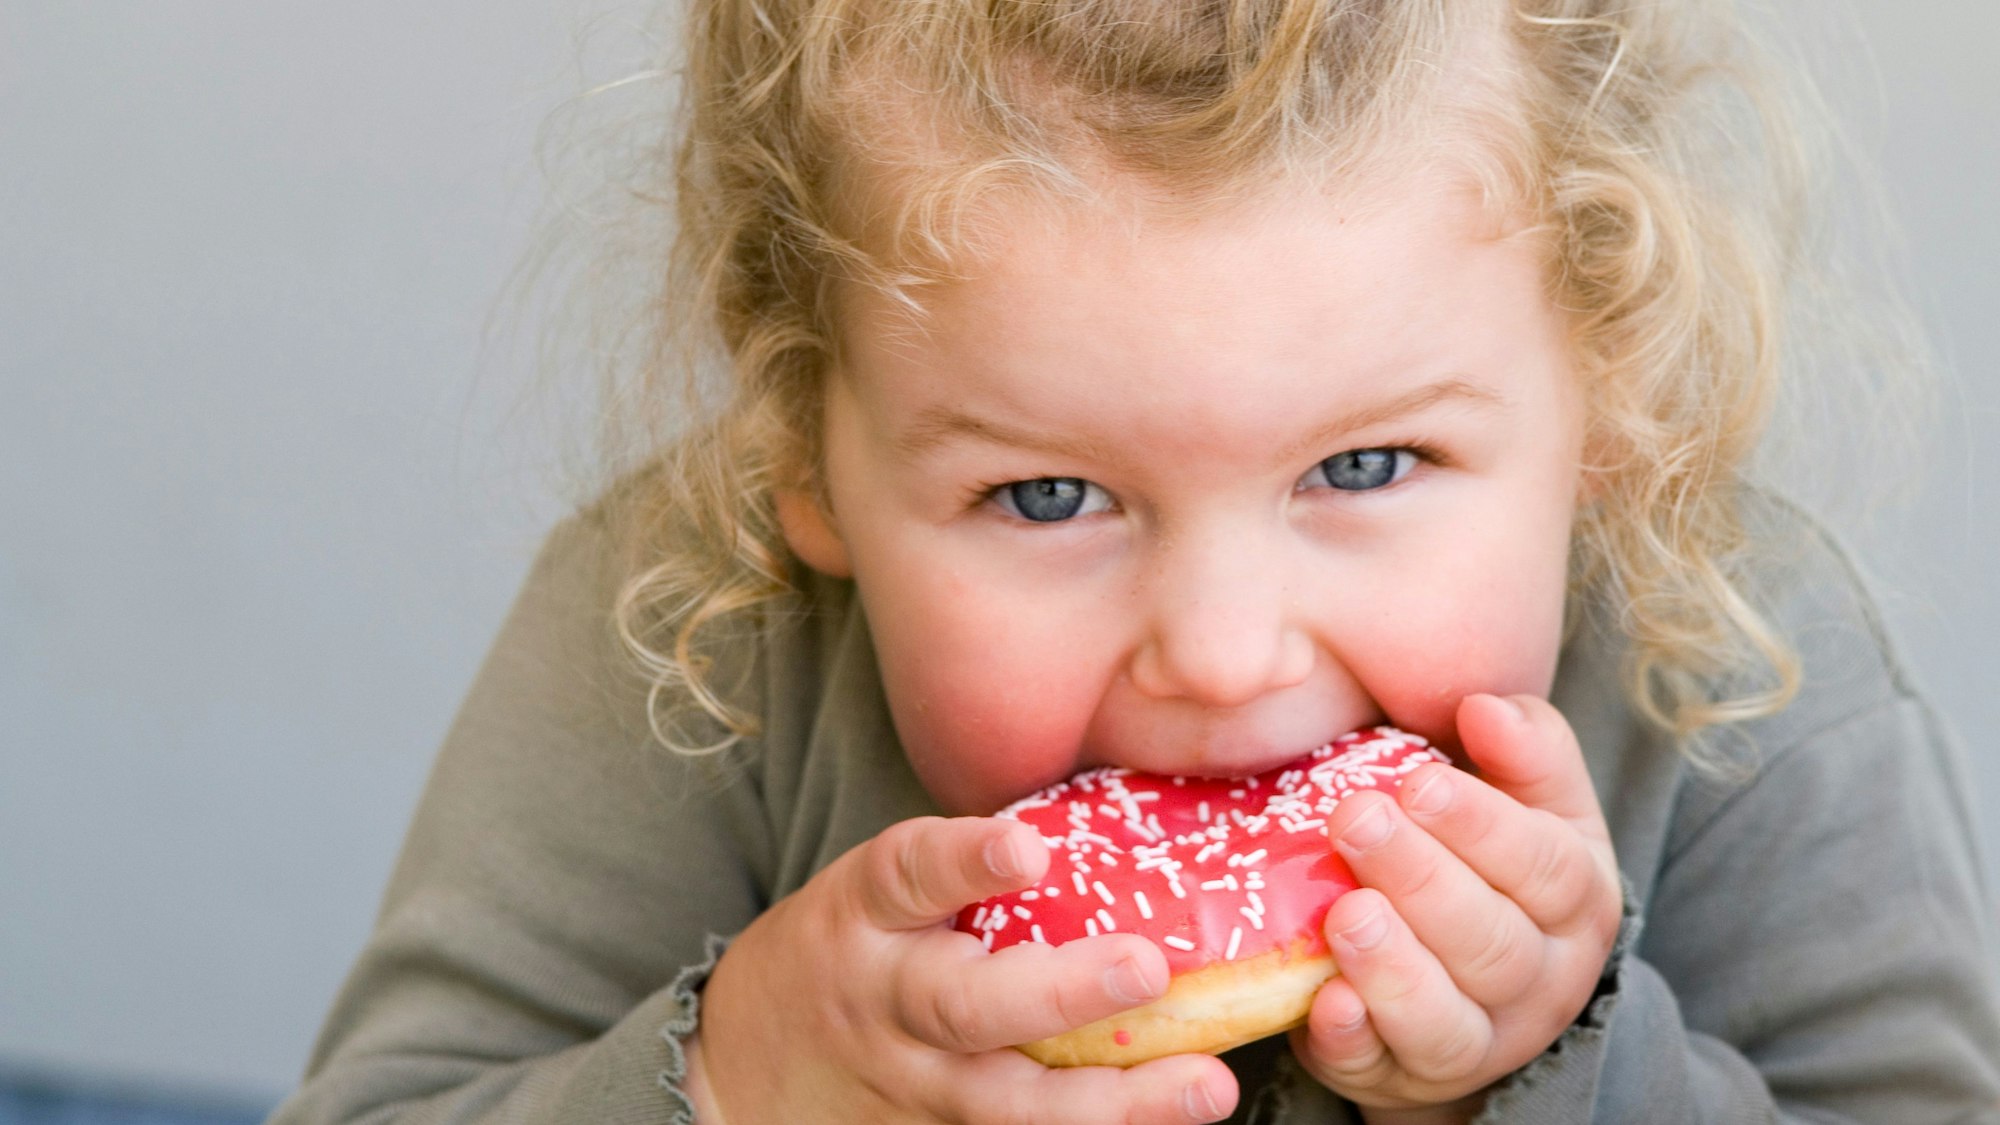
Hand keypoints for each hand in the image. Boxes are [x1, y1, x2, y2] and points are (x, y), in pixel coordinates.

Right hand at [696, 815, 1238, 1123]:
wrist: (747, 1063)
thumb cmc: (851, 946)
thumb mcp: (878, 891)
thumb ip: (965, 866)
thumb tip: (1118, 817)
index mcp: (868, 913)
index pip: (910, 873)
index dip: (967, 860)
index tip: (1029, 849)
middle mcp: (888, 1001)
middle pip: (966, 1007)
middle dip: (1062, 991)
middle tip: (1146, 968)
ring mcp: (914, 1083)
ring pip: (1010, 1101)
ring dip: (1117, 1100)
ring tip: (1207, 1086)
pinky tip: (1175, 1121)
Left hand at [1290, 694, 1621, 1120]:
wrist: (1468, 986)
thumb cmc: (1491, 867)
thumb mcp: (1532, 804)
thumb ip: (1525, 750)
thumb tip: (1486, 706)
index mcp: (1577, 901)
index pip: (1544, 865)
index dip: (1482, 825)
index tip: (1418, 782)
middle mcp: (1540, 980)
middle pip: (1491, 940)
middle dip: (1421, 879)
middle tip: (1355, 820)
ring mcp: (1476, 1039)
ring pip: (1445, 1017)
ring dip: (1393, 966)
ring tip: (1346, 912)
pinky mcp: (1402, 1075)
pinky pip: (1381, 1066)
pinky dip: (1354, 1038)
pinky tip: (1326, 1001)